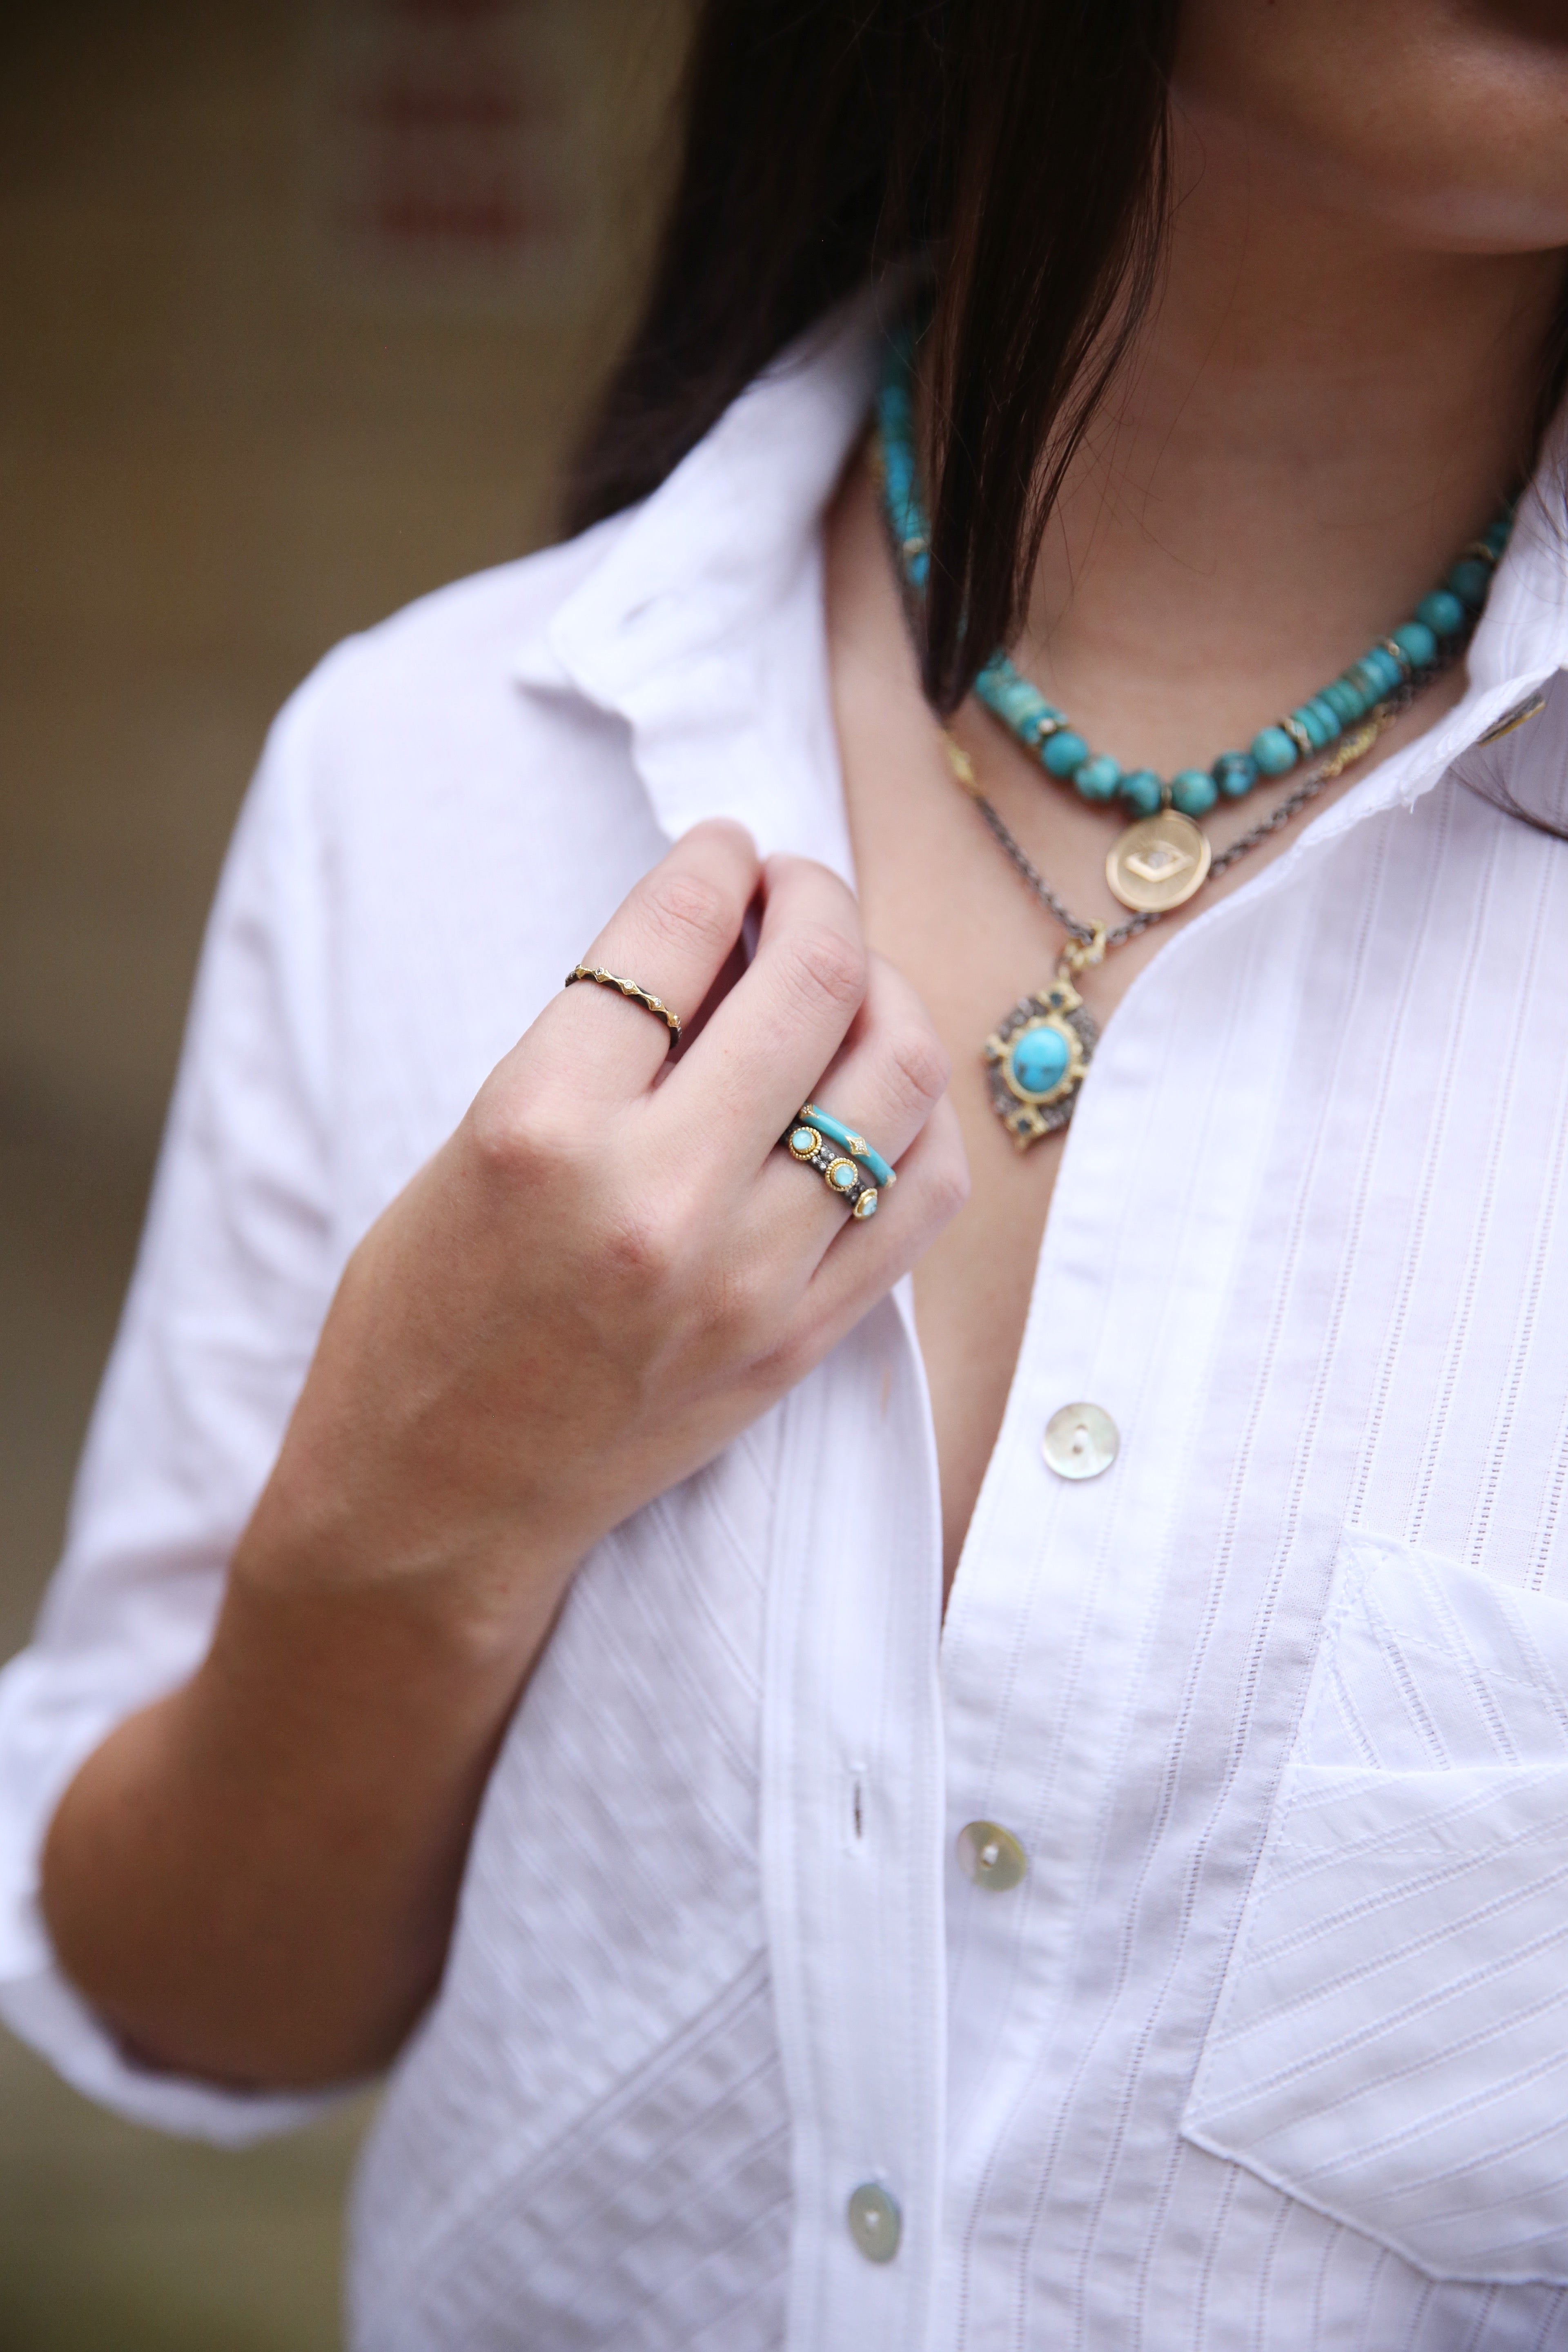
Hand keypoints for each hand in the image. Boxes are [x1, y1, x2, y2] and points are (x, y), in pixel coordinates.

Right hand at [249, 818, 968, 1661]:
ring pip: (897, 1076)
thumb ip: (600, 1040)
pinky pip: (923, 1193)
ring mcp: (746, 1276)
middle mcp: (656, 1195)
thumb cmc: (427, 1312)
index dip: (715, 860)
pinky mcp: (800, 1339)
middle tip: (795, 892)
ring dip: (884, 994)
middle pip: (809, 983)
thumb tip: (725, 932)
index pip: (672, 930)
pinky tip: (872, 1095)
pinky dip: (917, 1118)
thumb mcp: (475, 1140)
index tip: (728, 850)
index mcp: (540, 1125)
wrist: (439, 1500)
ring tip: (845, 985)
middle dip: (815, 899)